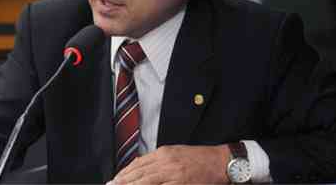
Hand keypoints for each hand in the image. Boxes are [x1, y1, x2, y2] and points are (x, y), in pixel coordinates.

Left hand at [112, 145, 230, 184]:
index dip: (124, 174)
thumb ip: (158, 160)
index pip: (138, 164)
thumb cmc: (199, 159)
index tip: (114, 181)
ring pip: (146, 183)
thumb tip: (139, 165)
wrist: (221, 161)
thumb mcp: (175, 153)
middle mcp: (166, 162)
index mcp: (163, 153)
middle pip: (139, 174)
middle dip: (122, 182)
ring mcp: (173, 175)